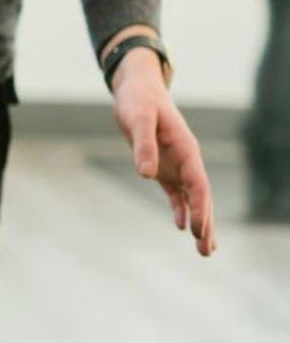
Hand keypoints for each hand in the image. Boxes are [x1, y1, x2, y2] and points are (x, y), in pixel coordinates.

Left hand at [110, 49, 215, 256]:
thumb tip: (146, 174)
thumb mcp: (139, 120)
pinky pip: (175, 193)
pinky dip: (180, 209)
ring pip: (192, 198)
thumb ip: (143, 145)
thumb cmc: (139, 102)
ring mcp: (176, 165)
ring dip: (198, 222)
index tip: (198, 230)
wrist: (136, 90)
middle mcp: (186, 160)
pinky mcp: (163, 167)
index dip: (200, 207)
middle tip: (207, 251)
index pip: (198, 184)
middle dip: (205, 224)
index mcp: (186, 149)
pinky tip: (181, 226)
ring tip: (204, 250)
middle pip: (201, 197)